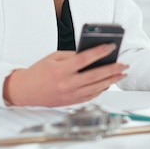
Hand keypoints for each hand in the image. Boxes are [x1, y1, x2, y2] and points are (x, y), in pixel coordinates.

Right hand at [4, 43, 127, 106]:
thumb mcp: (53, 57)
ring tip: (122, 73)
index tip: (111, 46)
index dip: (99, 52)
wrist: (25, 91)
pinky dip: (101, 89)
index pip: (84, 59)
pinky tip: (108, 83)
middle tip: (124, 64)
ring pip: (96, 88)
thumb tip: (91, 54)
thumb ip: (72, 55)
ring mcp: (69, 95)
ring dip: (111, 80)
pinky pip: (91, 96)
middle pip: (94, 76)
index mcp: (60, 70)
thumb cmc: (38, 71)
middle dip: (112, 69)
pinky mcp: (71, 102)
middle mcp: (66, 84)